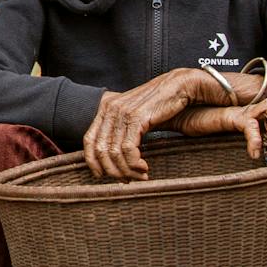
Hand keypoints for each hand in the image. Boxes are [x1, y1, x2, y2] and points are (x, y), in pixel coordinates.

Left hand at [81, 70, 199, 179]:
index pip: (89, 141)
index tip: (102, 176)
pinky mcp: (136, 117)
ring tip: (140, 176)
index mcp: (105, 109)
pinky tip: (144, 167)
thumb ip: (121, 132)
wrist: (178, 87)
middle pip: (100, 150)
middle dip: (113, 170)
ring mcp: (122, 112)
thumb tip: (113, 158)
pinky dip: (134, 163)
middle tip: (128, 180)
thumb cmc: (158, 105)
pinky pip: (128, 148)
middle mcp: (110, 109)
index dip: (92, 162)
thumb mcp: (134, 118)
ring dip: (127, 170)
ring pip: (114, 152)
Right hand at [177, 99, 266, 158]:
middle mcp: (252, 110)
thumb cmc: (204, 131)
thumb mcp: (233, 143)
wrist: (179, 117)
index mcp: (257, 115)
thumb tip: (263, 159)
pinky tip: (255, 153)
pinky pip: (249, 123)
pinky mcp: (231, 115)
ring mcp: (242, 111)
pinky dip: (255, 137)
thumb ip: (250, 143)